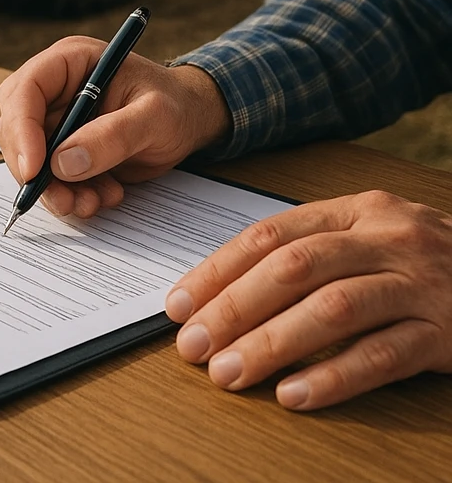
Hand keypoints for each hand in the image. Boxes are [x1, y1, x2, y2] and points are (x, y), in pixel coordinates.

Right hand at [0, 36, 230, 217]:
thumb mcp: (155, 116)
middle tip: (63, 198)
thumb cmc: (176, 105)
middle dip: (34, 168)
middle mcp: (55, 89)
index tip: (34, 168)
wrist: (190, 122)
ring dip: (55, 189)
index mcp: (70, 62)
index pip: (25, 89)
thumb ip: (113, 135)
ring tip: (93, 202)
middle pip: (16, 126)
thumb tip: (64, 163)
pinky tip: (103, 195)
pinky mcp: (64, 149)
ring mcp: (57, 120)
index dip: (21, 128)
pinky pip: (50, 178)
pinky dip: (70, 195)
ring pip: (30, 159)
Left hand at [165, 190, 451, 409]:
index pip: (269, 234)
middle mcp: (385, 237)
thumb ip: (310, 252)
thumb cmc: (424, 261)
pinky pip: (382, 356)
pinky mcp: (446, 331)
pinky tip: (294, 395)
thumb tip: (223, 292)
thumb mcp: (370, 237)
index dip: (218, 270)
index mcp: (355, 210)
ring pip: (332, 310)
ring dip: (271, 344)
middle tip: (194, 346)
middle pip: (293, 268)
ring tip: (230, 374)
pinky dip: (333, 376)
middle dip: (233, 308)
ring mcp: (418, 283)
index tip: (180, 304)